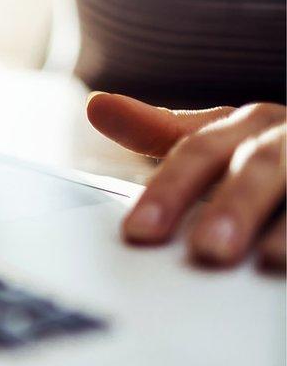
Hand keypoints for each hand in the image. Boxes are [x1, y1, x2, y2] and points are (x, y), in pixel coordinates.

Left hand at [87, 93, 285, 270]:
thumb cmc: (271, 151)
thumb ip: (159, 129)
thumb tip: (96, 106)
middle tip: (207, 251)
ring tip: (269, 260)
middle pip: (258, 166)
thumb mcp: (220, 138)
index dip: (169, 190)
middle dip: (234, 206)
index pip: (199, 150)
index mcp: (248, 124)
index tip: (138, 233)